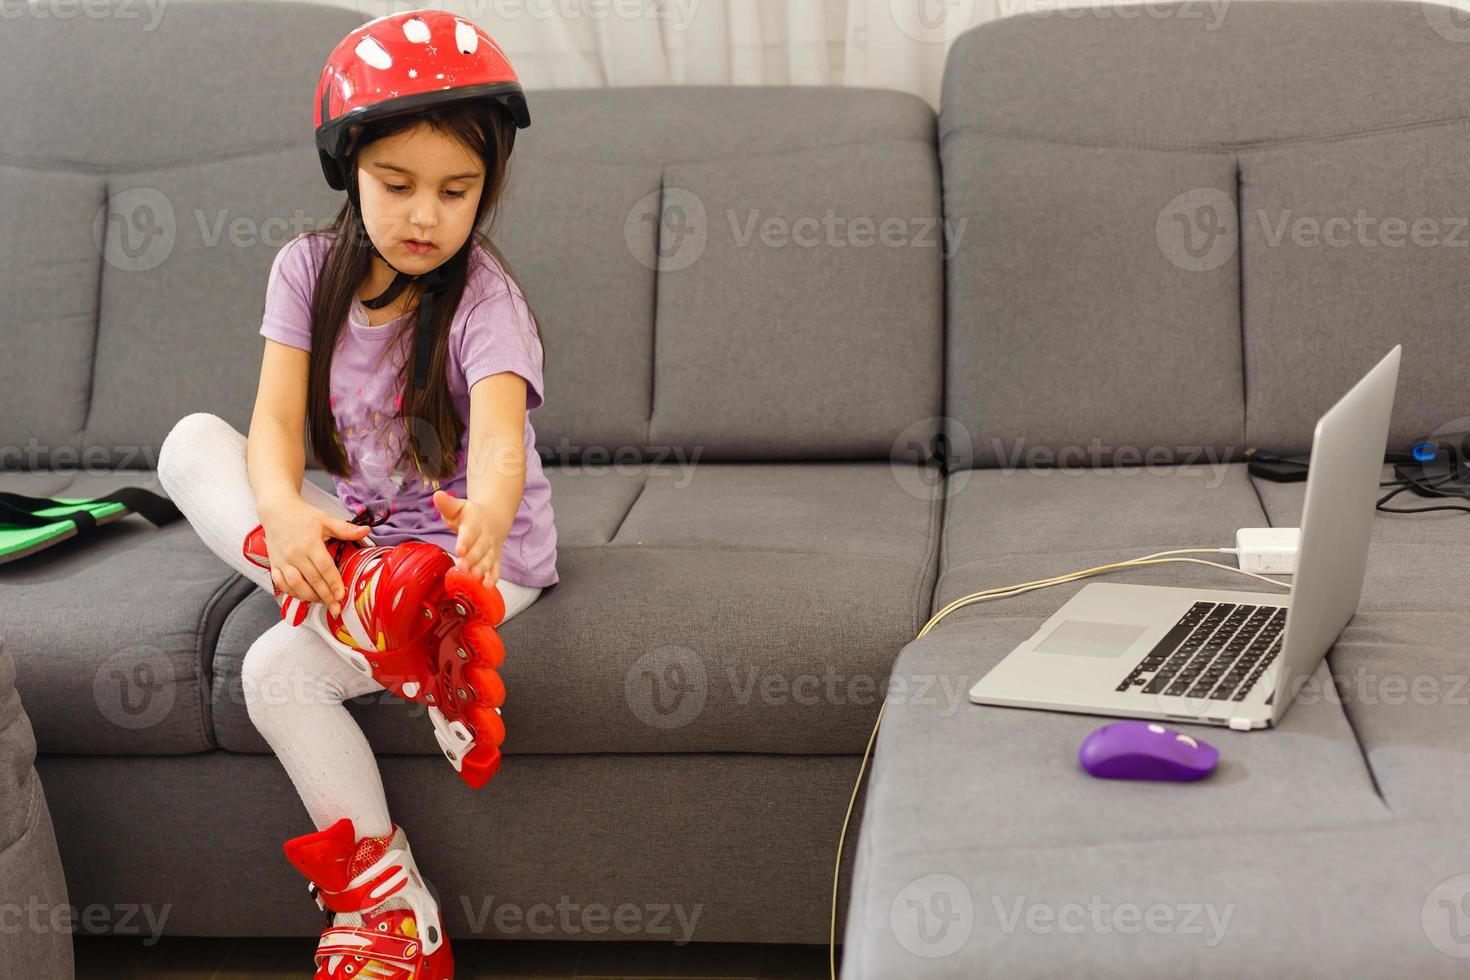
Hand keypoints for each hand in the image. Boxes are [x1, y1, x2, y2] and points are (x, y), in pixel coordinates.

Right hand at [258, 498, 372, 615]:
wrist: (276, 510)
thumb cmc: (302, 515)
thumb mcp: (326, 520)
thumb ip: (345, 529)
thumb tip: (366, 531)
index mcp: (310, 544)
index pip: (325, 568)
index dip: (334, 583)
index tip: (342, 595)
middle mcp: (295, 554)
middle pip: (313, 580)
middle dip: (325, 596)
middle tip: (336, 608)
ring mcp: (283, 561)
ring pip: (296, 585)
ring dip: (309, 597)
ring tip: (322, 603)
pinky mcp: (274, 564)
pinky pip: (281, 584)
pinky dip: (291, 593)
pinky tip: (302, 596)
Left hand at [432, 489, 502, 588]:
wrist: (494, 517)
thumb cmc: (470, 515)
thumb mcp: (458, 507)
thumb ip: (448, 504)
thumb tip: (437, 495)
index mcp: (475, 522)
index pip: (469, 532)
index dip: (465, 541)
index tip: (459, 550)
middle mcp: (485, 536)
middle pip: (479, 548)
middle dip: (472, 559)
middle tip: (462, 567)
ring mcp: (492, 548)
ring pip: (488, 559)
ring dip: (482, 568)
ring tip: (474, 577)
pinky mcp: (495, 557)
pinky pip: (496, 567)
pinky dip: (493, 577)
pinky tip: (487, 585)